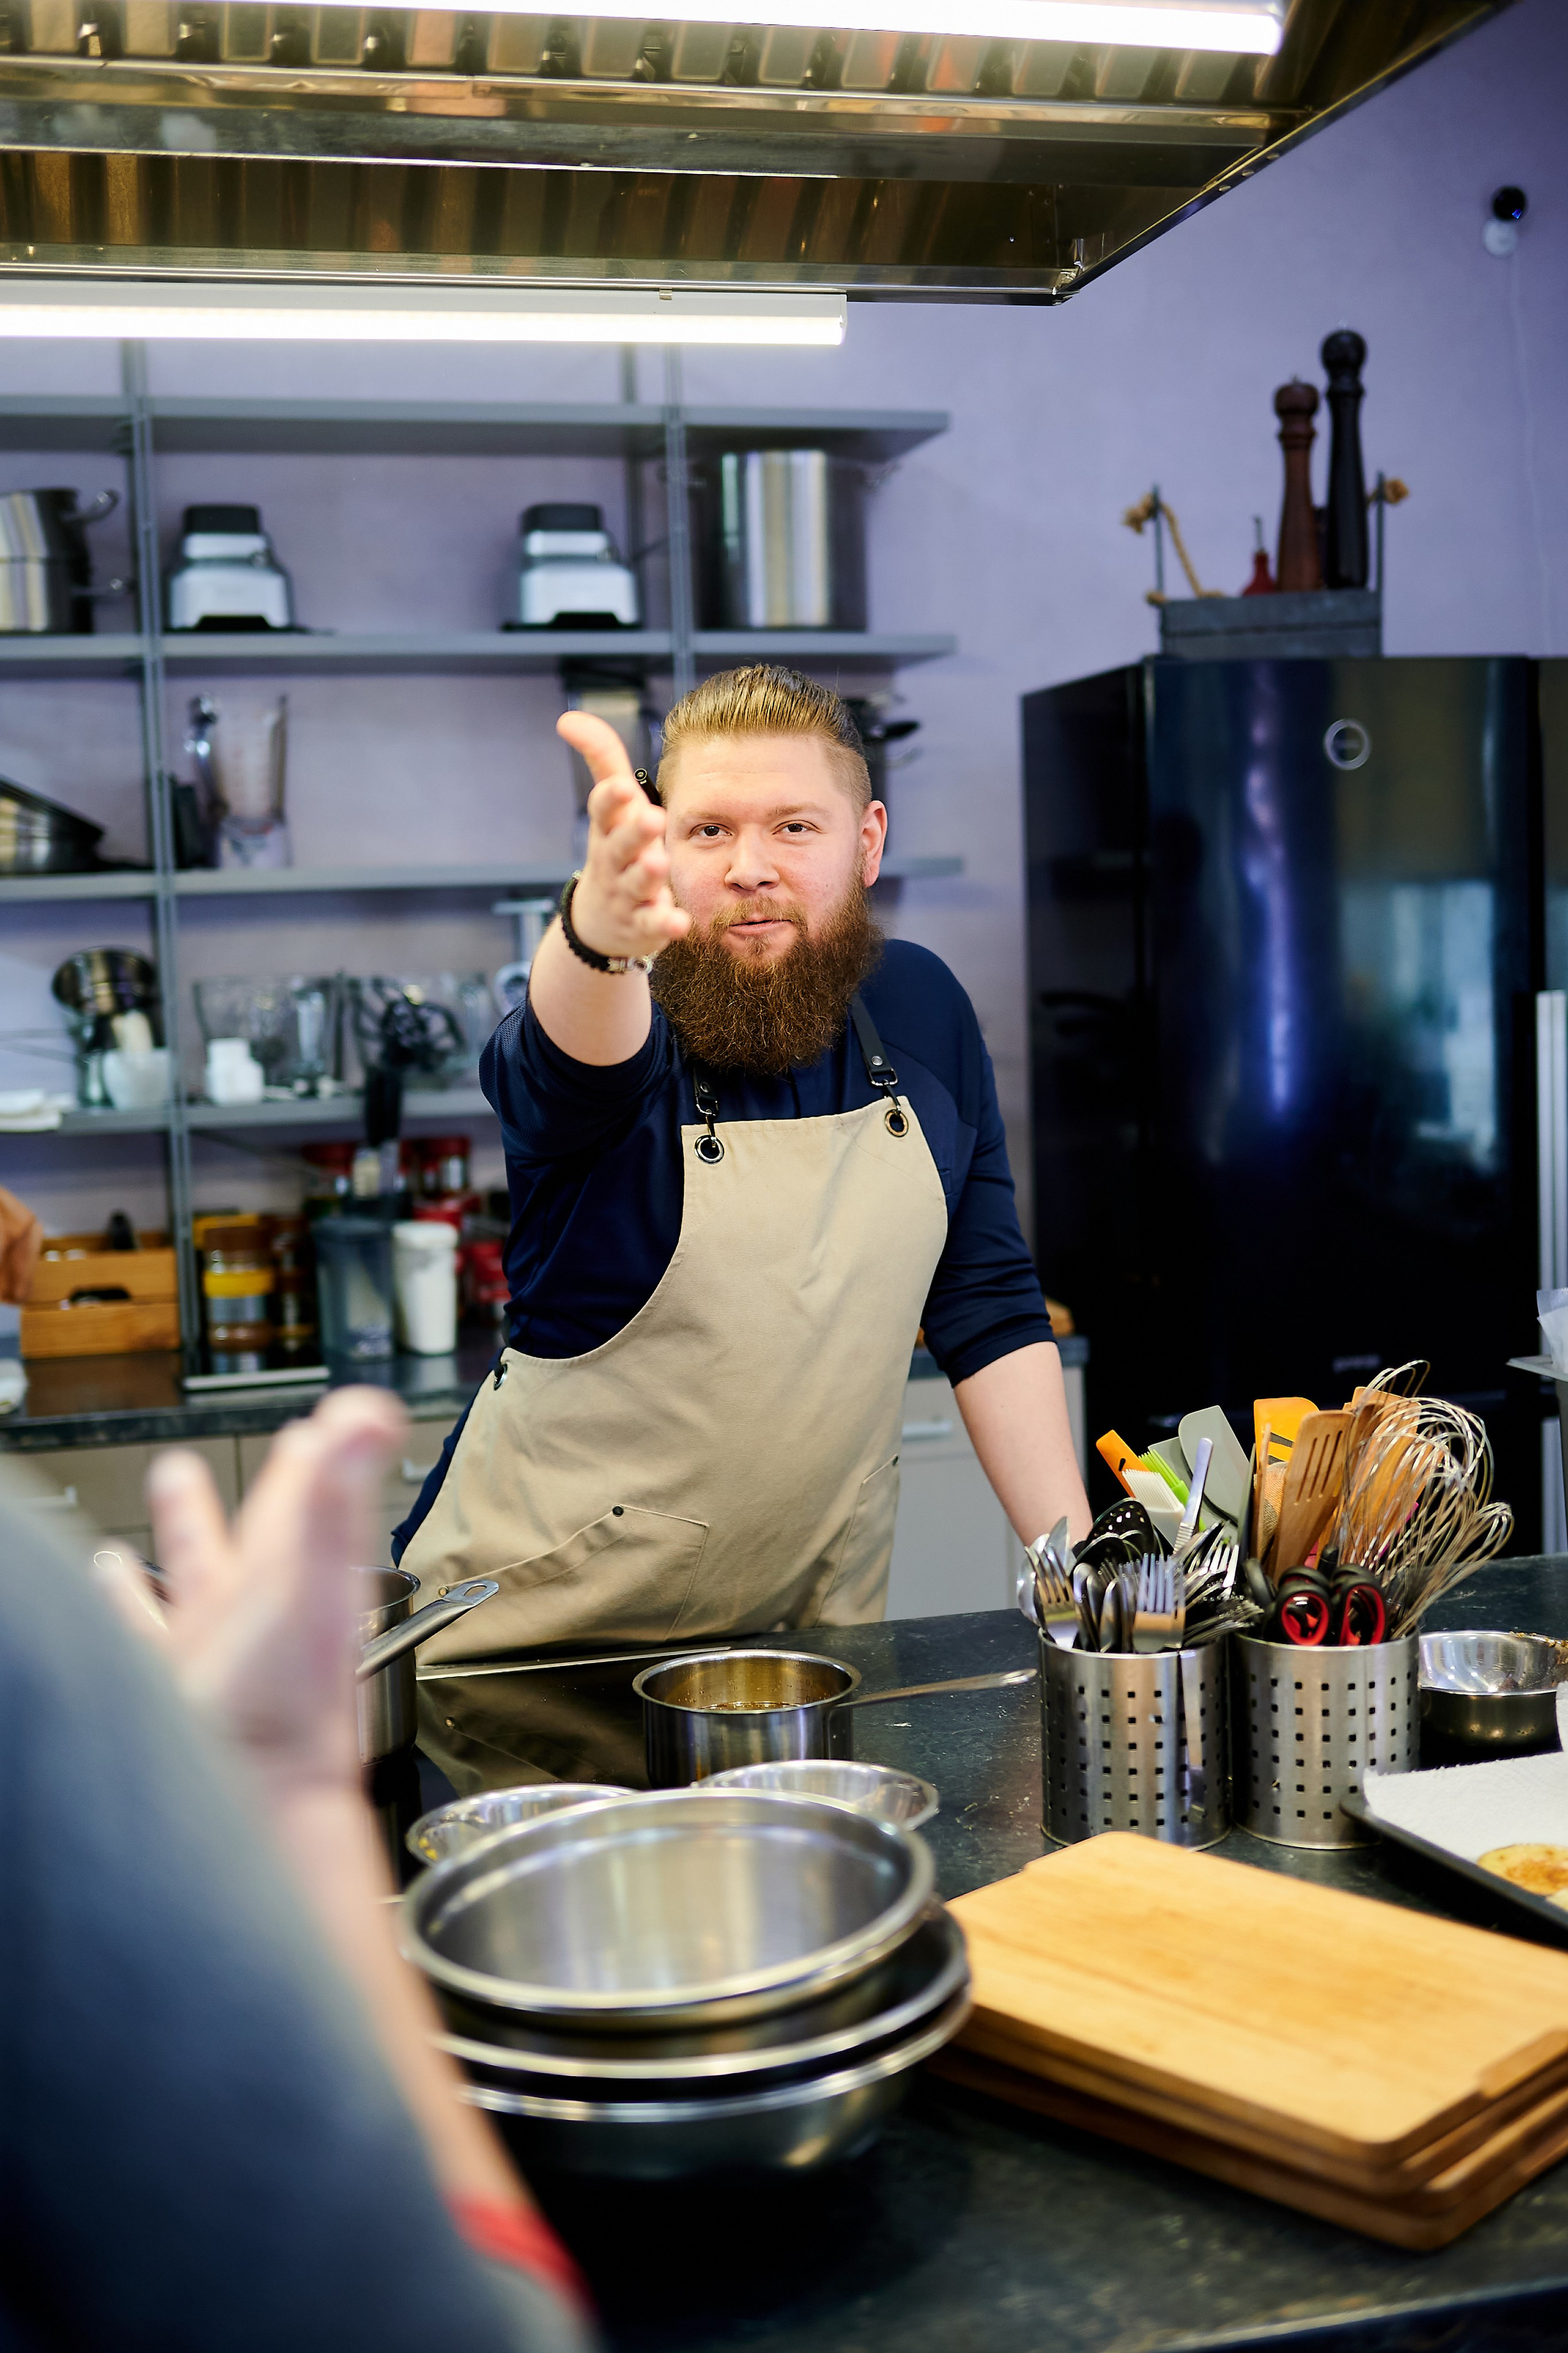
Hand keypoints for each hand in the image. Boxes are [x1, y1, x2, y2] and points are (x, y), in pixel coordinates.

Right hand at [143, 1387, 406, 1796]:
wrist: (251, 1804)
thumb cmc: (285, 1703)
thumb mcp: (307, 1575)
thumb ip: (333, 1493)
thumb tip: (372, 1414)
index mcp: (301, 1571)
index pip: (319, 1494)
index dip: (327, 1452)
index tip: (337, 1418)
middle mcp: (260, 1606)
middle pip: (260, 1528)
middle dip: (265, 1482)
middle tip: (278, 1441)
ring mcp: (212, 1643)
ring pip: (194, 1568)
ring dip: (185, 1528)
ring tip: (173, 1484)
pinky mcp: (168, 1679)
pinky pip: (139, 1624)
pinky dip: (121, 1595)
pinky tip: (106, 1577)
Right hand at [557, 710, 689, 962]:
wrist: (602, 921)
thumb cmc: (615, 849)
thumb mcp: (611, 807)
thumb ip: (602, 759)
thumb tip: (569, 717)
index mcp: (608, 829)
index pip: (603, 810)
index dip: (610, 798)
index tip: (620, 785)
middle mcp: (615, 860)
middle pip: (620, 846)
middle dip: (633, 833)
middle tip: (651, 818)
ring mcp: (627, 894)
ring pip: (636, 884)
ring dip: (647, 874)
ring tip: (659, 864)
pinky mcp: (643, 923)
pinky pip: (653, 924)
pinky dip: (664, 923)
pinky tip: (679, 921)